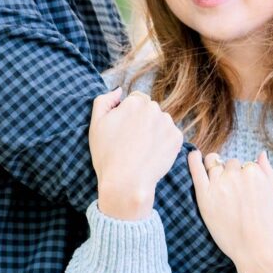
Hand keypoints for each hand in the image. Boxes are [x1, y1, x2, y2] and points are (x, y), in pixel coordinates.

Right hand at [88, 90, 183, 219]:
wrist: (126, 182)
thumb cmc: (108, 155)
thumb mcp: (96, 124)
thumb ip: (104, 101)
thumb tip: (119, 90)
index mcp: (134, 102)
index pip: (135, 101)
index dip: (128, 116)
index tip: (123, 132)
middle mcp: (154, 108)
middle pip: (149, 110)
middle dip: (143, 121)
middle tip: (132, 142)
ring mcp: (167, 123)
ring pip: (161, 122)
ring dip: (154, 130)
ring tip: (142, 150)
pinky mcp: (177, 138)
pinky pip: (170, 135)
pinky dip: (163, 143)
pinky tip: (152, 154)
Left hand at [188, 150, 272, 272]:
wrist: (259, 252)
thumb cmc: (270, 228)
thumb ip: (267, 171)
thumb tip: (261, 153)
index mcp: (254, 172)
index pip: (245, 165)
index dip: (244, 177)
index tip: (244, 190)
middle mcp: (237, 174)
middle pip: (229, 164)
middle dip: (230, 174)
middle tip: (233, 194)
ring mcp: (219, 184)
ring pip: (214, 165)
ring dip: (215, 169)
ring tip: (217, 183)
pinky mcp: (205, 196)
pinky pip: (197, 170)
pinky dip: (194, 160)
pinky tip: (193, 155)